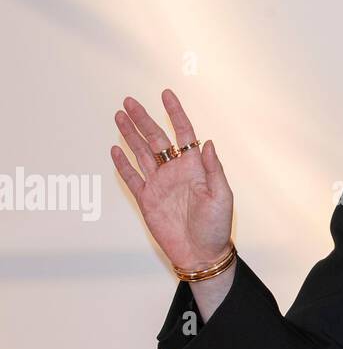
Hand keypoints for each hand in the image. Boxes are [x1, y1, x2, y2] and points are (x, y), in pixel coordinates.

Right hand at [110, 90, 232, 269]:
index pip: (183, 133)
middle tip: (129, 101)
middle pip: (156, 138)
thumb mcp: (222, 196)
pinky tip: (115, 149)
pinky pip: (132, 178)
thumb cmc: (217, 227)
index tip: (166, 94)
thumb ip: (214, 169)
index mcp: (194, 167)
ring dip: (130, 135)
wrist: (201, 254)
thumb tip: (207, 143)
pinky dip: (123, 164)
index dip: (175, 113)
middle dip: (142, 119)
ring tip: (119, 116)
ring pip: (141, 153)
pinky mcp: (147, 200)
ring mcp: (159, 185)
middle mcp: (175, 171)